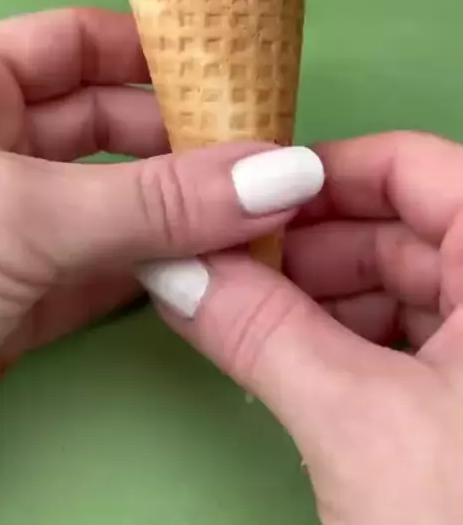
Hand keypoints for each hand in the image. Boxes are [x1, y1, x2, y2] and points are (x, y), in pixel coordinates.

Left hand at [0, 8, 322, 387]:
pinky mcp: (21, 295)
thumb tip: (283, 175)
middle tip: (267, 167)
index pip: (78, 42)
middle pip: (107, 123)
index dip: (155, 55)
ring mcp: (11, 222)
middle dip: (185, 144)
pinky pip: (102, 268)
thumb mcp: (30, 215)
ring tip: (262, 221)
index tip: (238, 83)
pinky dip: (154, 274)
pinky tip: (215, 276)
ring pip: (113, 202)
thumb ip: (156, 199)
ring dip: (180, 217)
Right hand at [142, 132, 462, 524]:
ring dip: (319, 298)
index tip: (246, 201)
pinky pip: (410, 341)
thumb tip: (176, 274)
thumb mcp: (359, 423)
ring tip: (246, 318)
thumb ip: (260, 333)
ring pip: (400, 288)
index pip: (413, 165)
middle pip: (400, 227)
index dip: (324, 174)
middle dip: (306, 246)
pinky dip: (347, 342)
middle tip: (225, 269)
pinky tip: (295, 362)